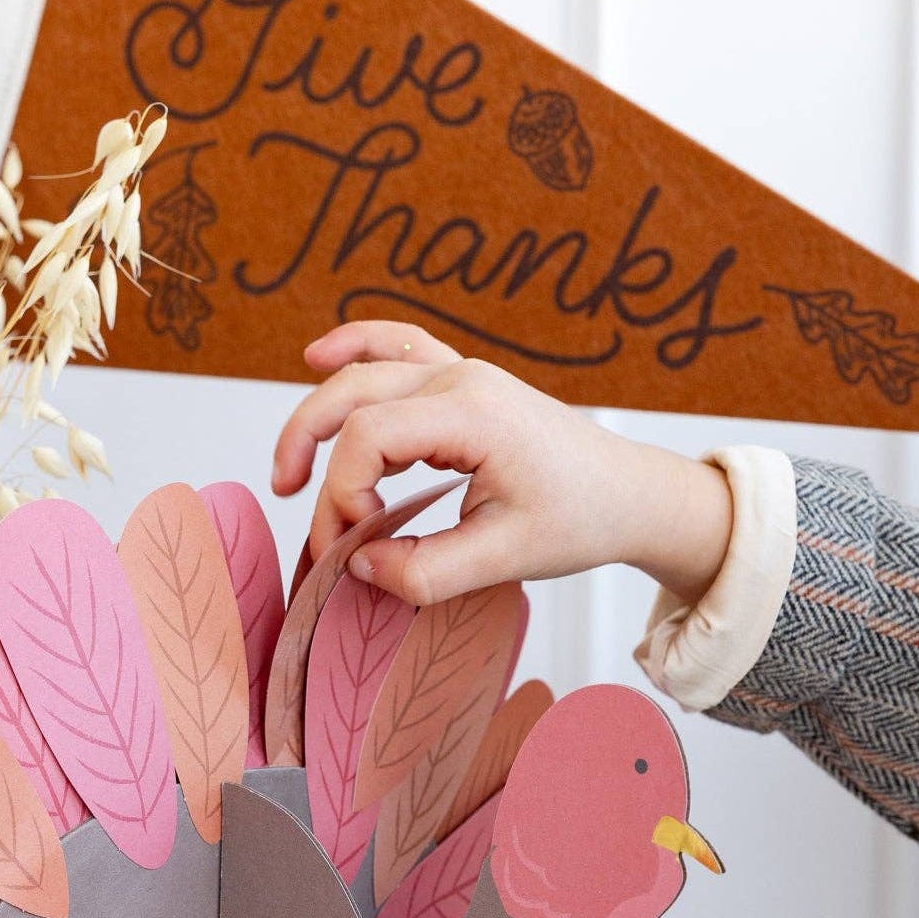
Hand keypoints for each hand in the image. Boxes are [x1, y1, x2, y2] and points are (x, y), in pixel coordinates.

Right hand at [270, 321, 732, 606]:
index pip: (369, 438)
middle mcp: (461, 379)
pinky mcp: (463, 381)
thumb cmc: (581, 518)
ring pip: (364, 373)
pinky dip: (356, 346)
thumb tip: (360, 565)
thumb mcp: (505, 559)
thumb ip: (427, 571)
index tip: (353, 547)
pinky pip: (397, 345)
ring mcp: (461, 372)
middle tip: (288, 506)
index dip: (342, 493)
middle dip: (308, 451)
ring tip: (289, 471)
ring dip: (317, 413)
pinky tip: (318, 355)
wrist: (630, 494)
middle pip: (351, 396)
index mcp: (473, 414)